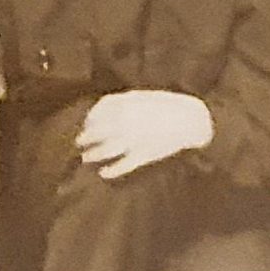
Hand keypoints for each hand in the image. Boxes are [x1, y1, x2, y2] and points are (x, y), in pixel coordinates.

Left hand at [76, 90, 213, 179]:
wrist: (190, 119)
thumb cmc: (167, 105)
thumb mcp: (142, 97)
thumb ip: (122, 102)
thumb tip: (103, 110)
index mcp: (125, 105)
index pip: (99, 112)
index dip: (90, 118)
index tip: (87, 122)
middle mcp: (125, 123)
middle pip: (98, 131)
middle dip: (86, 137)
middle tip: (79, 141)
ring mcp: (133, 140)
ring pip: (106, 149)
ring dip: (93, 154)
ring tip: (86, 157)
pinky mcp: (143, 155)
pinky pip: (123, 165)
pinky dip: (112, 170)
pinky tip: (104, 173)